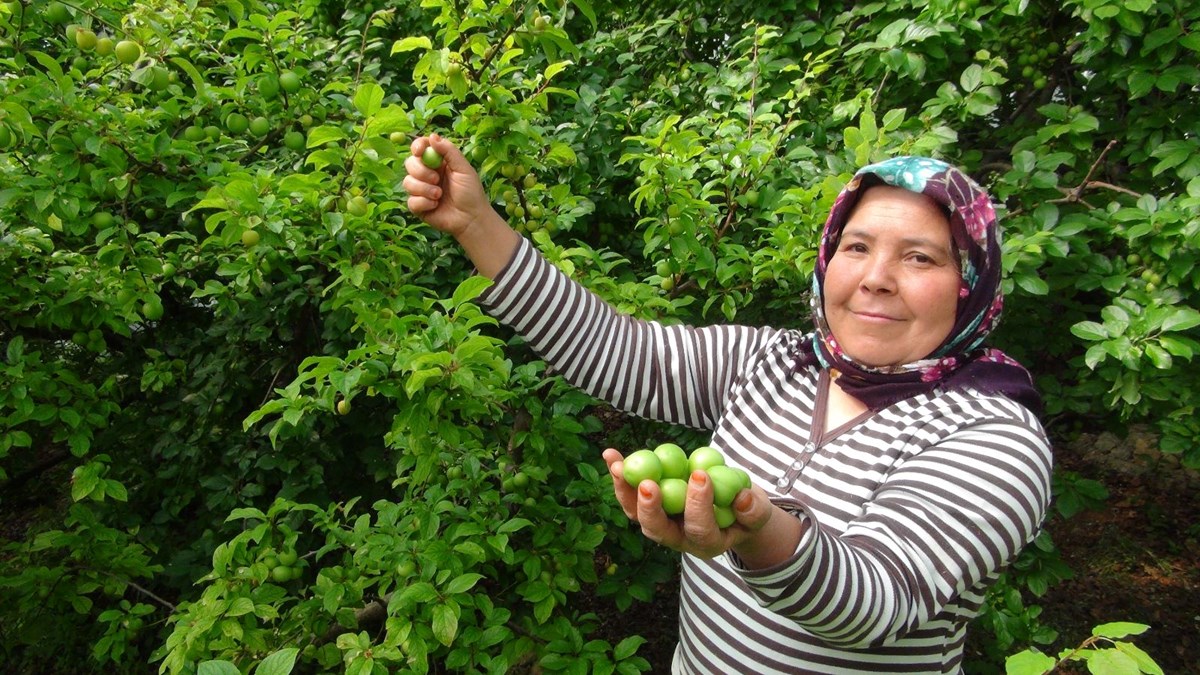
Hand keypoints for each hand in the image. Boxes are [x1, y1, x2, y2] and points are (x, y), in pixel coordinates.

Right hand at [402, 134, 494, 237]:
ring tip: (439, 195)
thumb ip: (449, 151)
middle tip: (437, 179)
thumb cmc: (471, 193)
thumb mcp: (464, 169)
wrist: (471, 219)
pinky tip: (436, 206)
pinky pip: (410, 200)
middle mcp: (427, 174)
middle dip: (421, 171)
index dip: (417, 146)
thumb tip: (432, 136)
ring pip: (408, 182)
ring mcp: (421, 190)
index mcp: (438, 162)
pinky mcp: (418, 206)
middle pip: (410, 163)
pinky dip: (423, 202)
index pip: (421, 148)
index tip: (419, 151)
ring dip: (424, 189)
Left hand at [602, 448, 775, 559]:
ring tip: (617, 464)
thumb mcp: (757, 513)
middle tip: (648, 484)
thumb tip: (741, 498)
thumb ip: (753, 510)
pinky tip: (610, 454)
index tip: (701, 477)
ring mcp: (660, 524)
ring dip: (625, 489)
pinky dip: (620, 475)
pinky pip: (631, 494)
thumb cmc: (746, 512)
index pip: (700, 529)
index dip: (699, 506)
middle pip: (657, 529)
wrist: (731, 512)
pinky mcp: (649, 508)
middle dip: (650, 507)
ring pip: (637, 513)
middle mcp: (678, 539)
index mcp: (708, 543)